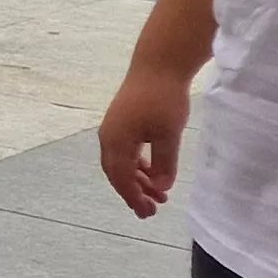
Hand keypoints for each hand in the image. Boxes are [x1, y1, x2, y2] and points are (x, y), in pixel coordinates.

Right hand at [96, 65, 191, 217]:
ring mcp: (113, 129)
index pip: (121, 178)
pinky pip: (125, 151)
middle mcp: (109, 137)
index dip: (133, 197)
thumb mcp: (168, 134)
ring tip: (158, 194)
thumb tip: (161, 188)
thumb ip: (164, 163)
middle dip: (133, 193)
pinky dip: (137, 165)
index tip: (147, 212)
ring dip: (137, 180)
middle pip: (117, 173)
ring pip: (121, 163)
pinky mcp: (122, 122)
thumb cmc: (163, 99)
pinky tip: (152, 172)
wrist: (158, 65)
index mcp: (116, 142)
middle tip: (151, 211)